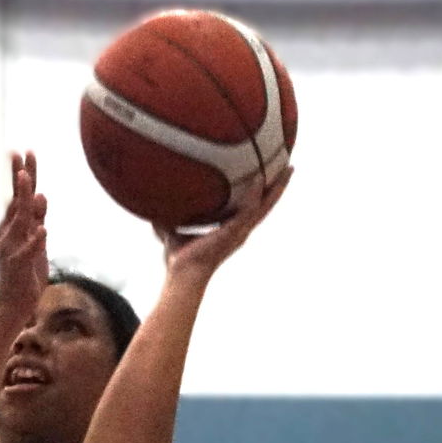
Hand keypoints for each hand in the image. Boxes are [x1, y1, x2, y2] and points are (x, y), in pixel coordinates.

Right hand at [0, 150, 48, 322]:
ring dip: (26, 205)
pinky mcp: (19, 266)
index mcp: (13, 226)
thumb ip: (37, 219)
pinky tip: (42, 232)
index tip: (23, 151)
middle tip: (22, 156)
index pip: (19, 195)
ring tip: (33, 188)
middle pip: (17, 201)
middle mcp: (10, 233)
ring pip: (21, 222)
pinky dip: (35, 242)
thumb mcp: (35, 241)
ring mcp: (13, 249)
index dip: (22, 173)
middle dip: (21, 179)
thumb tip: (40, 194)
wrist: (11, 305)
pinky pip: (28, 251)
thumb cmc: (24, 273)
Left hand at [157, 167, 290, 283]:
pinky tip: (260, 179)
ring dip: (277, 187)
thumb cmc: (178, 260)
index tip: (267, 176)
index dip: (259, 193)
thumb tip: (151, 206)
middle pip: (265, 204)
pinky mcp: (234, 232)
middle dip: (277, 186)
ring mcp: (239, 232)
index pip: (249, 207)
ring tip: (289, 168)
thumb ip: (166, 219)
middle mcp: (239, 230)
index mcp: (230, 230)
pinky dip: (255, 195)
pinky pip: (249, 210)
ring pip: (265, 205)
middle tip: (289, 167)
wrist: (182, 275)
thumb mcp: (171, 232)